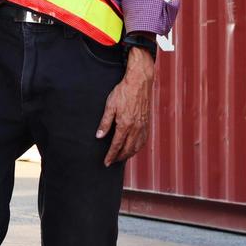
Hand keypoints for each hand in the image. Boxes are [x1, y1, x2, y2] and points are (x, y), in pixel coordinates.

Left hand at [96, 46, 154, 164]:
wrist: (139, 82)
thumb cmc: (124, 92)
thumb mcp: (110, 105)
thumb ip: (105, 123)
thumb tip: (99, 136)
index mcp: (125, 124)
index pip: (117, 145)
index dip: (111, 155)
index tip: (106, 162)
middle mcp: (135, 128)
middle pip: (127, 149)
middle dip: (119, 158)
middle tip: (112, 162)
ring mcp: (142, 126)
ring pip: (137, 147)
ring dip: (129, 155)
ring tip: (122, 157)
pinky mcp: (147, 123)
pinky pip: (143, 140)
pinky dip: (138, 147)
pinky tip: (134, 147)